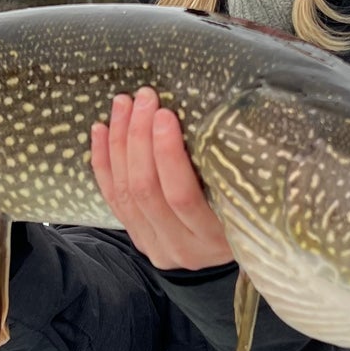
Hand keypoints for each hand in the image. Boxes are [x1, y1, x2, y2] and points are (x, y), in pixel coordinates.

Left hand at [91, 88, 233, 271]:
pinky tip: (100, 131)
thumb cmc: (248, 213)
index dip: (167, 154)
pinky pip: (112, 198)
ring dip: (119, 143)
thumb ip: (228, 171)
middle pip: (146, 190)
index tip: (164, 114)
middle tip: (143, 99)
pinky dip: (103, 162)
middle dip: (139, 138)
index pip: (181, 195)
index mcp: (215, 237)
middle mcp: (182, 247)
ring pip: (125, 192)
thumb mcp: (249, 199)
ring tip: (122, 105)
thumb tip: (213, 117)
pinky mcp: (139, 240)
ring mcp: (155, 246)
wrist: (229, 251)